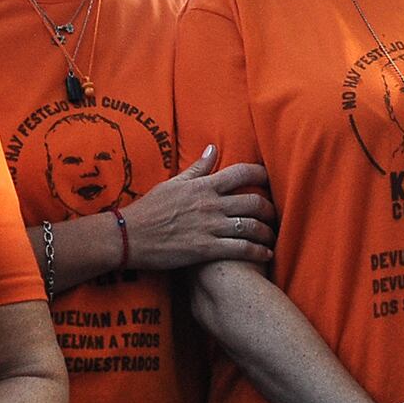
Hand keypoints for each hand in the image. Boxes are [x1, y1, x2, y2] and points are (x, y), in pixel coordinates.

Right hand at [112, 146, 274, 271]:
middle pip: (253, 201)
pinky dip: (258, 251)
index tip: (270, 178)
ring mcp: (209, 227)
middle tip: (275, 213)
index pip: (242, 173)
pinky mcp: (206, 250)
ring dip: (267, 232)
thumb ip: (197, 168)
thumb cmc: (149, 209)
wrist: (128, 236)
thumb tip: (213, 149)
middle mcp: (211, 205)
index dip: (261, 174)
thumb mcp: (172, 183)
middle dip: (270, 208)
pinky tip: (266, 254)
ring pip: (251, 226)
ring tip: (272, 236)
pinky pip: (240, 249)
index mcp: (203, 186)